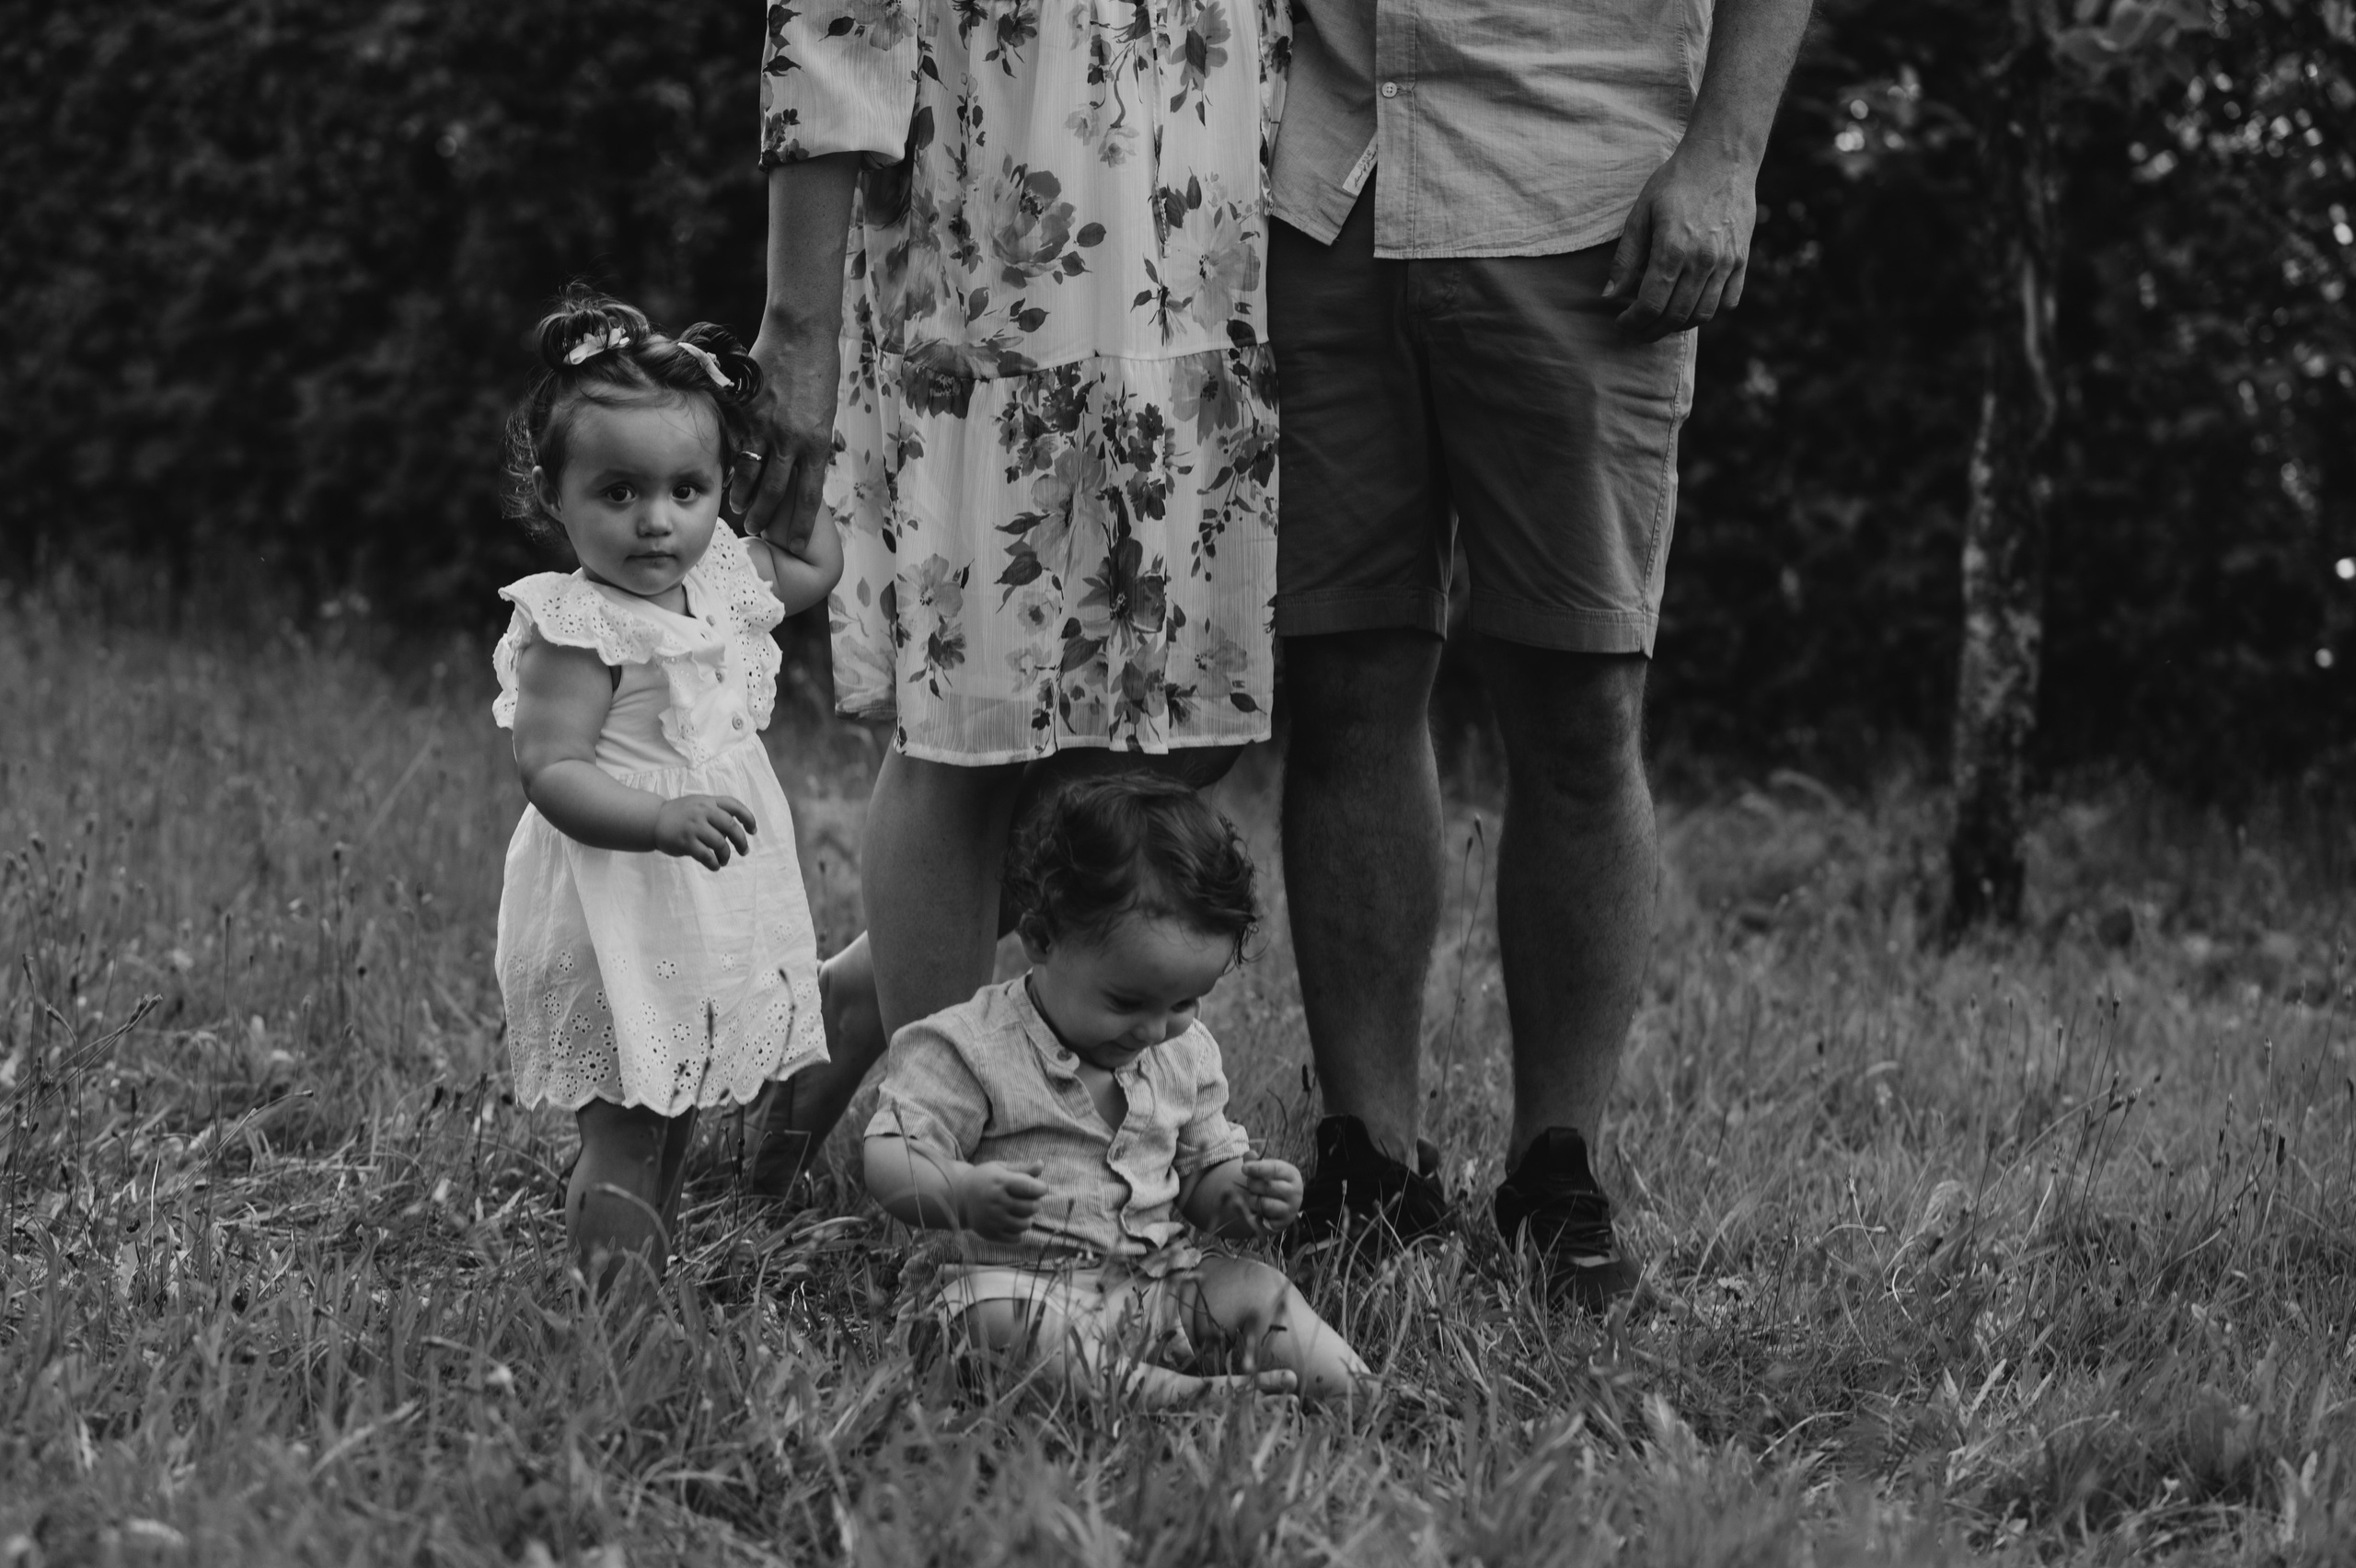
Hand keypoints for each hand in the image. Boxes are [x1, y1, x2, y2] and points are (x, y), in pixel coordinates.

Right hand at [653, 795, 755, 868]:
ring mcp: (693, 827)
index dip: (748, 818)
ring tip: (724, 860)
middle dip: (741, 841)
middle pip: (731, 826)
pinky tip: (715, 866)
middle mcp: (702, 812)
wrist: (654, 820)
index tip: (752, 831)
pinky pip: (706, 855)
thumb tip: (737, 832)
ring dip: (726, 855)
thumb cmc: (680, 814)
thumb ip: (716, 812)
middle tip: (744, 851)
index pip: (734, 806)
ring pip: (719, 843)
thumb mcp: (698, 804)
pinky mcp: (685, 842)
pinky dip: (714, 863)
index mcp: (708, 801)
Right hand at [737, 318, 842, 554]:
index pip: (808, 497)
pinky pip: (733, 445)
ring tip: (738, 509)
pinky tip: (724, 477)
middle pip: (774, 492)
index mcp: (818, 445)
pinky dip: (729, 464)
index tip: (794, 547)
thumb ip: (810, 443)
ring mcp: (765, 427)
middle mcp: (791, 442)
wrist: (801, 334)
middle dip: (765, 517)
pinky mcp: (744, 411)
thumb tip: (798, 467)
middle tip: (756, 531)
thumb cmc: (819, 373)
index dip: (799, 525)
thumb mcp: (824, 415)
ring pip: (749, 473)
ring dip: (743, 495)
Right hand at [957, 1161, 1048, 1242]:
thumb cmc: (984, 1180)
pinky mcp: (991, 1234)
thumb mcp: (1000, 1168)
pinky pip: (1016, 1237)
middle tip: (1029, 1199)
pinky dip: (1018, 1230)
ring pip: (1025, 1224)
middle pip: (1032, 1207)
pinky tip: (1011, 1221)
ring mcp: (994, 1220)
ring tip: (1020, 1211)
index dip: (1041, 1188)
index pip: (1031, 1188)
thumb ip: (1022, 1168)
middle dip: (1035, 1203)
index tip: (1040, 1188)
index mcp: (1000, 1182)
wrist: (959, 1198)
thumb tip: (1041, 1164)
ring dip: (1027, 1217)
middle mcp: (997, 1202)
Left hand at [1234, 1159, 1302, 1232]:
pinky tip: (1259, 1210)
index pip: (1275, 1169)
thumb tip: (1249, 1155)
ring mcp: (1290, 1210)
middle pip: (1267, 1186)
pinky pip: (1262, 1220)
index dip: (1258, 1168)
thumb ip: (1254, 1161)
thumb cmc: (1270, 1182)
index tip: (1244, 1168)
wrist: (1278, 1206)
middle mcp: (1295, 1192)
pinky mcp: (1283, 1224)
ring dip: (1253, 1200)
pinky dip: (1255, 1215)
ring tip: (1255, 1197)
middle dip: (1253, 1185)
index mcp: (1292, 1174)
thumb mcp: (1264, 1170)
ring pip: (1264, 1204)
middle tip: (1251, 1184)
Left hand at [1603, 145, 1757, 340]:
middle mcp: (1703, 261)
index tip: (1622, 322)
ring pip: (1703, 314)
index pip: (1650, 305)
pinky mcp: (1742, 258)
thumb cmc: (1676, 182)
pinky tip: (1692, 303)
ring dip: (1679, 325)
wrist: (1722, 158)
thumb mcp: (1640, 213)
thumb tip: (1609, 295)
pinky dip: (1710, 310)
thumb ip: (1625, 258)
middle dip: (1651, 331)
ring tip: (1662, 320)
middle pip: (1676, 317)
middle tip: (1637, 330)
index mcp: (1673, 249)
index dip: (1633, 322)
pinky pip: (1729, 301)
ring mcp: (1726, 262)